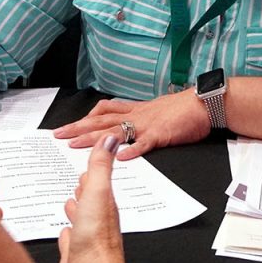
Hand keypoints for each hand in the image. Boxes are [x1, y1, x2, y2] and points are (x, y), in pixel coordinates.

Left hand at [52, 91, 209, 159]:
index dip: (84, 119)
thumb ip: (137, 116)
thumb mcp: (153, 109)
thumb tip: (123, 123)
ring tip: (76, 144)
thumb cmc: (181, 108)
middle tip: (58, 134)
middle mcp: (135, 116)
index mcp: (134, 111)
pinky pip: (144, 144)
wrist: (202, 103)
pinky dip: (132, 151)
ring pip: (115, 131)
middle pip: (101, 121)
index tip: (67, 126)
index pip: (103, 113)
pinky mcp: (160, 135)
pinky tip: (120, 159)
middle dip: (78, 128)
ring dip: (94, 138)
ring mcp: (146, 125)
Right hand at [56, 136, 125, 262]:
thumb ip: (101, 166)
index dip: (92, 170)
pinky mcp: (74, 254)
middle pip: (90, 199)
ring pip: (80, 218)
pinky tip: (64, 231)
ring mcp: (86, 238)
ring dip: (75, 208)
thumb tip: (112, 138)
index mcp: (104, 204)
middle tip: (77, 177)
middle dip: (82, 188)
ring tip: (69, 199)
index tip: (87, 157)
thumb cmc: (96, 238)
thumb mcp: (97, 192)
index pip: (98, 181)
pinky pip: (69, 239)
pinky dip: (66, 232)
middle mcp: (97, 220)